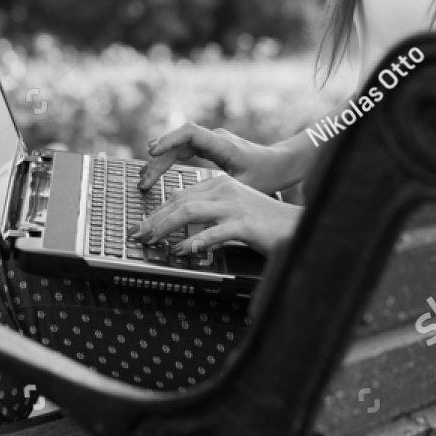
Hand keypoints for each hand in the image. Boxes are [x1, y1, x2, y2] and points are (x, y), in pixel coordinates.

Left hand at [130, 173, 299, 257]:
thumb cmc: (265, 222)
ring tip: (151, 242)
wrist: (298, 226)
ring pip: (188, 213)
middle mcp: (226, 190)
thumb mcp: (234, 210)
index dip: (157, 210)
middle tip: (137, 235)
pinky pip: (211, 234)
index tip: (142, 225)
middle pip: (179, 202)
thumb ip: (210, 211)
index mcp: (221, 184)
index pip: (180, 194)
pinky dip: (192, 243)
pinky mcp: (244, 225)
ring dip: (164, 228)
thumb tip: (180, 223)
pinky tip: (181, 251)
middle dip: (153, 220)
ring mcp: (235, 206)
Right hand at [137, 124, 304, 193]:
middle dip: (158, 161)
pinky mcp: (209, 147)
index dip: (169, 140)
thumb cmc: (267, 176)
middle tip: (143, 182)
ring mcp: (211, 141)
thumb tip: (199, 208)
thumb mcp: (247, 187)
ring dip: (160, 161)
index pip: (190, 133)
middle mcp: (215, 138)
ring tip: (143, 179)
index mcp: (223, 145)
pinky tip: (155, 171)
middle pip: (178, 142)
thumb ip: (223, 194)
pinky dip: (169, 160)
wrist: (281, 163)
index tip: (152, 151)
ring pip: (178, 146)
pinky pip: (183, 149)